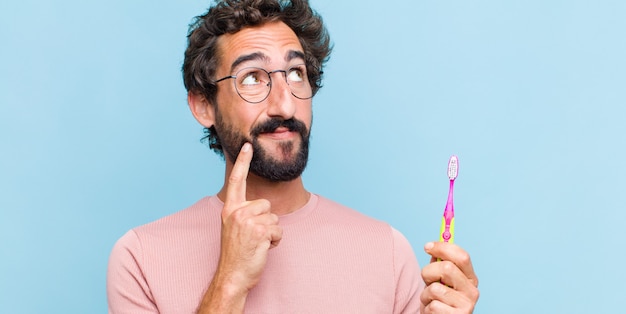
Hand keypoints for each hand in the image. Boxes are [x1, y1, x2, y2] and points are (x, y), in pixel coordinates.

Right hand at [215, 143, 282, 290]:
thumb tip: (261, 206)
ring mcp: (247, 221)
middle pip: (266, 204)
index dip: (243, 162)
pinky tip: (262, 248)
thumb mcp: (233, 228)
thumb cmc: (236, 254)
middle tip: (252, 237)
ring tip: (256, 243)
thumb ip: (243, 213)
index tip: (247, 145)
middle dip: (266, 221)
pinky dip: (275, 241)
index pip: (236, 180)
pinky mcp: (259, 230)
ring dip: (271, 232)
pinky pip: (278, 230)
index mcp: (229, 209)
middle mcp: (236, 212)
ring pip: (274, 217)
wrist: (233, 275)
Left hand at [420, 242, 478, 312]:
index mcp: (471, 278)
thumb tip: (432, 247)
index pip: (462, 257)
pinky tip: (433, 311)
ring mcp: (466, 306)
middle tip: (426, 279)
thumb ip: (439, 264)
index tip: (427, 246)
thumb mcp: (439, 280)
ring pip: (435, 288)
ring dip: (425, 294)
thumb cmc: (439, 299)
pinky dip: (427, 307)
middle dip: (429, 271)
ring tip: (430, 300)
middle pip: (447, 268)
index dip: (443, 248)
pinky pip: (433, 305)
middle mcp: (472, 291)